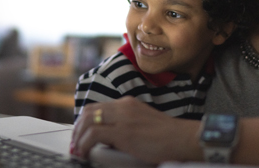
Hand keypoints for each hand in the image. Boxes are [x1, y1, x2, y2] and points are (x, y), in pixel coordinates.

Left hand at [70, 96, 200, 163]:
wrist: (183, 138)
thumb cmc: (168, 137)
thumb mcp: (143, 124)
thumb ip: (126, 126)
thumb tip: (108, 139)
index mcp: (128, 104)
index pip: (97, 107)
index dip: (84, 121)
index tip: (80, 135)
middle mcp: (124, 107)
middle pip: (89, 111)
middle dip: (77, 128)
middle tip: (75, 144)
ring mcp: (123, 118)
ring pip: (88, 120)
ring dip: (78, 137)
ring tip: (78, 151)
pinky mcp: (124, 132)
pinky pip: (94, 134)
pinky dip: (84, 144)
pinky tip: (84, 153)